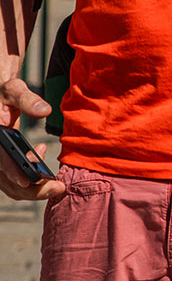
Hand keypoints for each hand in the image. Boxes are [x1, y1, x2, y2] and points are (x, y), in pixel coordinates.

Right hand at [0, 78, 64, 200]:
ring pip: (9, 185)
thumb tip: (45, 111)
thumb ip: (28, 100)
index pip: (1, 160)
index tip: (29, 181)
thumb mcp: (14, 90)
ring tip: (55, 184)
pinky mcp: (3, 162)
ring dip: (32, 190)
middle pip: (6, 180)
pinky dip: (28, 182)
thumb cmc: (5, 92)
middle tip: (57, 187)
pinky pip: (12, 180)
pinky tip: (43, 170)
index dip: (13, 172)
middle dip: (31, 189)